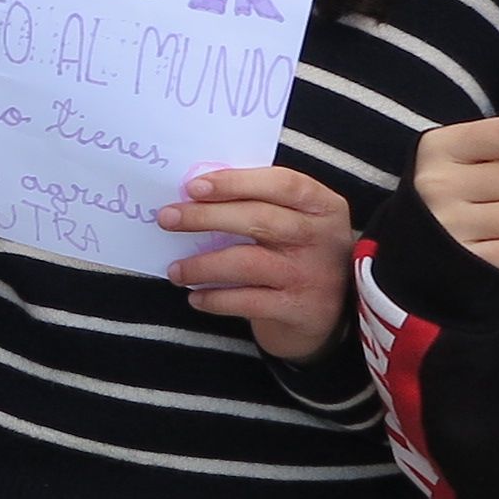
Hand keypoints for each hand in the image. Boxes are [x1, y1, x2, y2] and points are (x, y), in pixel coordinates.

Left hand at [161, 164, 359, 362]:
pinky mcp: (298, 310)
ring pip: (247, 262)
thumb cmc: (300, 255)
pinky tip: (196, 297)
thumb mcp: (297, 222)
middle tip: (168, 218)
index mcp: (323, 205)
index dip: (236, 182)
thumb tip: (198, 193)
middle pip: (259, 219)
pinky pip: (247, 301)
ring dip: (203, 264)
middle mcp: (322, 238)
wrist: (331, 315)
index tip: (194, 186)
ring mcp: (312, 275)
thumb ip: (262, 203)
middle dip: (206, 217)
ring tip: (175, 270)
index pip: (281, 183)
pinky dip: (215, 299)